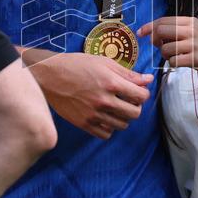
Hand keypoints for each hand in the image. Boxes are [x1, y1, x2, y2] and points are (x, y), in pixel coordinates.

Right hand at [28, 52, 152, 139]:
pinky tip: (105, 116)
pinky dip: (109, 127)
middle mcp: (104, 101)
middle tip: (128, 100)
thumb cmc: (76, 65)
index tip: (138, 91)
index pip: (141, 96)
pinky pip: (106, 134)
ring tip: (115, 107)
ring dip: (123, 117)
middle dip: (135, 106)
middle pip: (135, 113)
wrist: (49, 75)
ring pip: (122, 125)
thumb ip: (128, 73)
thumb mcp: (104, 62)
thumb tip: (148, 80)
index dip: (143, 93)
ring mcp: (93, 114)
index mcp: (111, 83)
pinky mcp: (83, 124)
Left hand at [139, 17, 197, 76]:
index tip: (140, 33)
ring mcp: (193, 44)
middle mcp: (191, 30)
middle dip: (155, 40)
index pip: (163, 20)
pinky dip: (173, 64)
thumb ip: (178, 30)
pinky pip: (173, 61)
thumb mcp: (196, 32)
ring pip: (165, 48)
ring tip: (175, 57)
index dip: (149, 26)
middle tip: (160, 47)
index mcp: (190, 21)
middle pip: (160, 31)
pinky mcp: (194, 58)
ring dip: (165, 55)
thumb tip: (155, 33)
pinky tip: (181, 63)